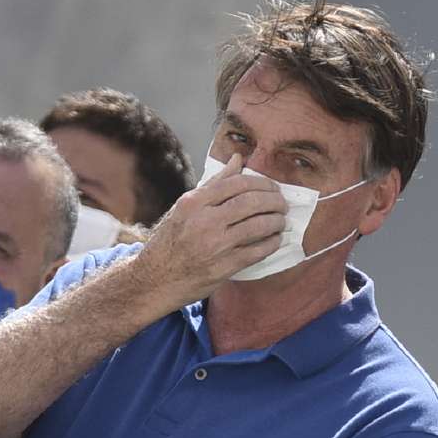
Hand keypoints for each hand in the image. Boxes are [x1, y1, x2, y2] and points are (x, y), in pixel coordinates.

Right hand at [136, 153, 285, 306]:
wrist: (156, 278)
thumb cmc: (170, 240)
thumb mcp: (185, 207)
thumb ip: (215, 183)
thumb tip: (238, 159)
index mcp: (194, 202)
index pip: (237, 183)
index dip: (262, 184)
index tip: (272, 188)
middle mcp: (205, 221)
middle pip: (251, 202)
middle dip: (274, 201)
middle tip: (282, 204)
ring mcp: (215, 245)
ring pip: (258, 226)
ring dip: (276, 222)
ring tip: (281, 220)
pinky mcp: (224, 267)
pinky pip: (257, 251)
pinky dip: (271, 243)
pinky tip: (275, 240)